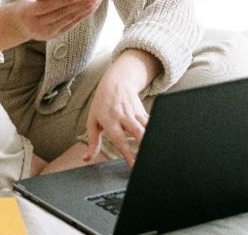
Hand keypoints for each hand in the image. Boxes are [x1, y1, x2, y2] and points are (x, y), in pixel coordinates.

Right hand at [13, 0, 102, 40]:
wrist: (21, 23)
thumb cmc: (25, 0)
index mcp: (27, 12)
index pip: (48, 6)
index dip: (64, 0)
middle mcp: (37, 25)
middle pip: (63, 14)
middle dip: (81, 4)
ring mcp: (47, 32)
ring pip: (69, 19)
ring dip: (85, 9)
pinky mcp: (55, 35)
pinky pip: (72, 23)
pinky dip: (83, 14)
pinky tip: (92, 5)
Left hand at [84, 49, 161, 165]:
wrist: (115, 82)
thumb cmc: (102, 104)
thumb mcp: (92, 121)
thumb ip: (92, 142)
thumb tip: (86, 159)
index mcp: (110, 121)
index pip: (119, 139)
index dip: (127, 153)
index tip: (134, 164)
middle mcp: (123, 116)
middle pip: (137, 131)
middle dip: (144, 144)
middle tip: (149, 158)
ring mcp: (134, 112)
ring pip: (146, 126)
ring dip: (152, 138)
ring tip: (157, 151)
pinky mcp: (142, 110)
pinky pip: (150, 121)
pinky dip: (155, 130)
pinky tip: (160, 140)